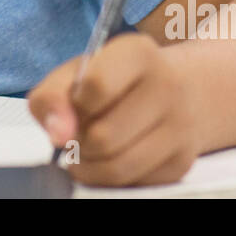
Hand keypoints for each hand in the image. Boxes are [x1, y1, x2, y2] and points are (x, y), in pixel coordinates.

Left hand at [28, 32, 198, 186]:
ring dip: (90, 165)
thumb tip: (57, 133)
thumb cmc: (116, 80)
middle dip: (79, 141)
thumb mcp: (77, 73)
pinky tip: (112, 157)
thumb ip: (52, 97)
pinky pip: (133, 183)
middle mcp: (167, 85)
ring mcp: (181, 125)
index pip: (98, 85)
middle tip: (79, 132)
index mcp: (138, 53)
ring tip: (88, 150)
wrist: (179, 90)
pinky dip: (111, 177)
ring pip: (118, 167)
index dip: (76, 104)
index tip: (76, 104)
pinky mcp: (183, 160)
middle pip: (103, 136)